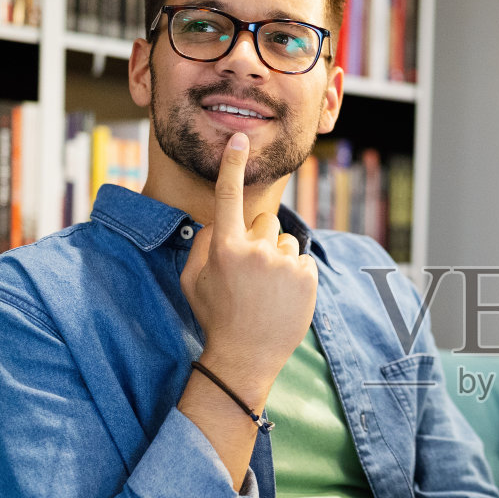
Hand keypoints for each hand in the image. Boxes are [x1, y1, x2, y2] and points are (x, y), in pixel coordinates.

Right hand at [180, 132, 317, 404]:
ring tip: (267, 291)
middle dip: (260, 239)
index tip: (239, 139)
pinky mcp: (306, 276)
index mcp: (224, 248)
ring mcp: (282, 263)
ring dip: (279, 259)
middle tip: (252, 274)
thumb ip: (201, 245)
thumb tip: (217, 221)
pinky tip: (283, 298)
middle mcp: (254, 250)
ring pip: (285, 241)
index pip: (227, 197)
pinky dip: (296, 275)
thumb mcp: (192, 282)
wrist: (245, 358)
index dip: (232, 165)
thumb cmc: (215, 318)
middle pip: (264, 221)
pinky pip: (302, 260)